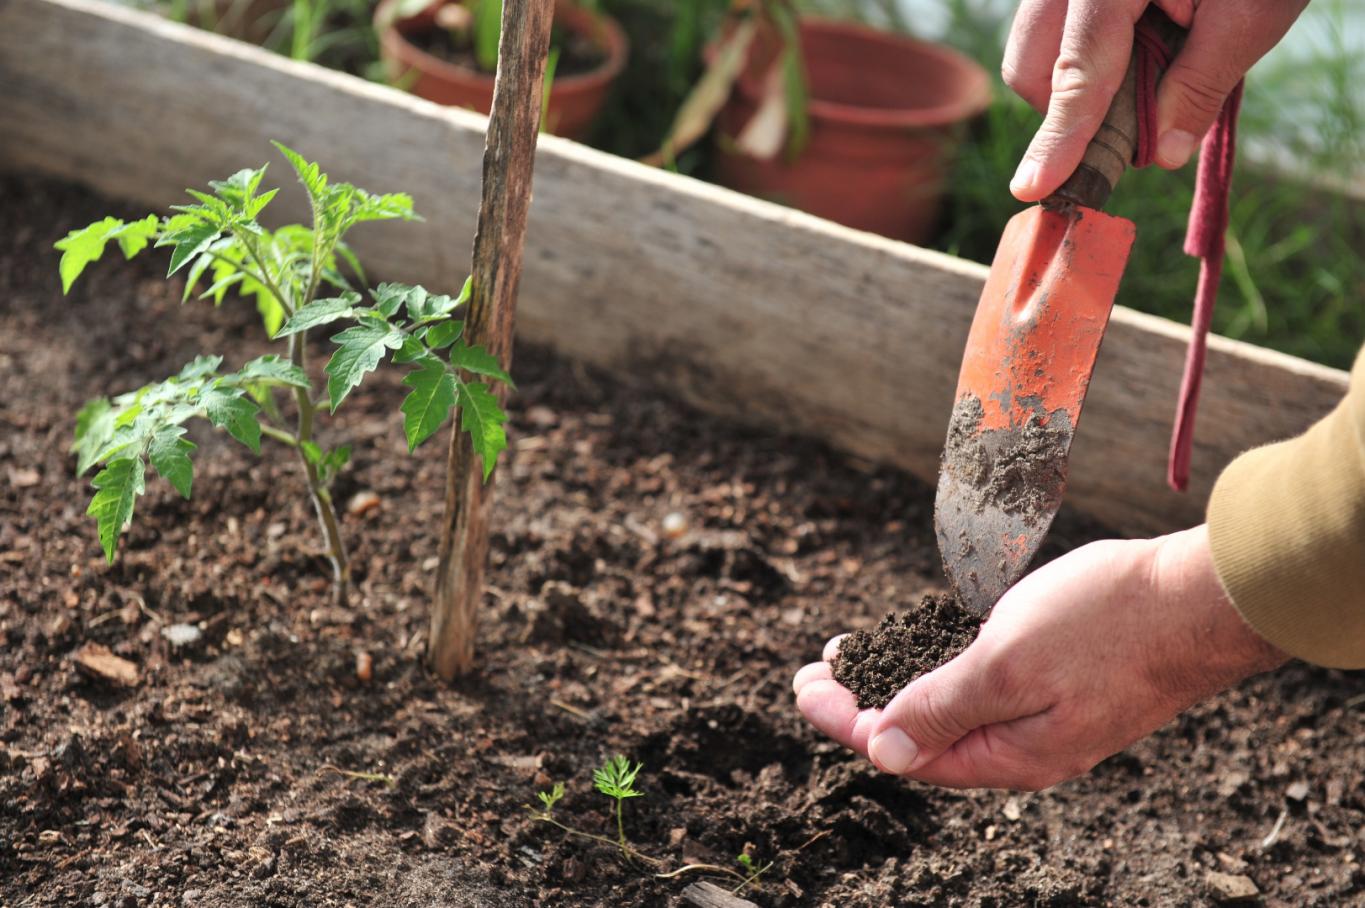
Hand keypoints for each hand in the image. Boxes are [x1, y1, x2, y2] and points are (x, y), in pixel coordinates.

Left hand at [793, 525, 1286, 789]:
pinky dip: (938, 666)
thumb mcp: (1008, 665)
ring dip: (896, 682)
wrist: (1197, 598)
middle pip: (922, 734)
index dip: (847, 718)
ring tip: (849, 659)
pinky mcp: (1056, 683)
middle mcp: (1023, 746)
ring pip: (950, 708)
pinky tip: (916, 642)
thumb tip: (883, 749)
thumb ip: (943, 708)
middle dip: (861, 704)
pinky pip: (982, 686)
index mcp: (1010, 755)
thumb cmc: (1107, 626)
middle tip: (813, 675)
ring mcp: (1042, 715)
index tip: (803, 688)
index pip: (905, 748)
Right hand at [1003, 0, 1307, 200]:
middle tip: (1130, 120)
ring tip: (1148, 65)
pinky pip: (1054, 28)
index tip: (1035, 186)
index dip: (1060, 136)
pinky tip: (1140, 42)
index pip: (1078, 72)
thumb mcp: (1249, 16)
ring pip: (1034, 47)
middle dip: (1066, 109)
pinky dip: (1085, 53)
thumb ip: (1201, 85)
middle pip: (1031, 63)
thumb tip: (1164, 153)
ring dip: (1076, 81)